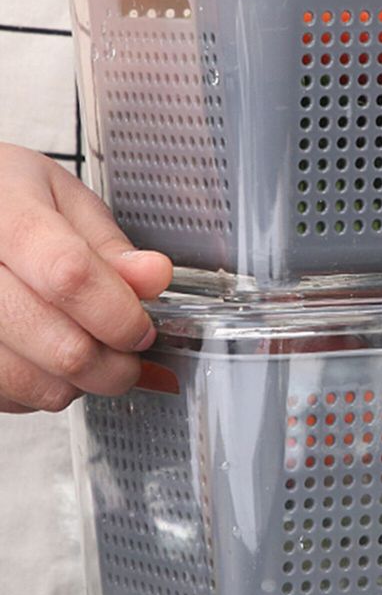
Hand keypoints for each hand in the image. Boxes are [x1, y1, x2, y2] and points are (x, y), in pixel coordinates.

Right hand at [0, 143, 172, 412]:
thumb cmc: (4, 199)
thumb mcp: (63, 199)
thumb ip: (111, 246)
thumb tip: (155, 277)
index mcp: (3, 214)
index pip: (71, 276)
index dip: (120, 314)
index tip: (142, 327)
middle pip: (61, 346)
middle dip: (115, 364)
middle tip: (129, 352)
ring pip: (34, 383)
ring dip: (80, 382)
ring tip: (89, 350)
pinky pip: (7, 395)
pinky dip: (39, 389)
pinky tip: (45, 358)